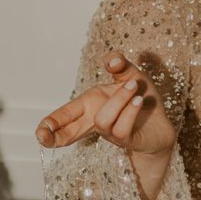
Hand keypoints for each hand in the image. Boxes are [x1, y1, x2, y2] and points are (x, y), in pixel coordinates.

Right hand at [35, 51, 176, 199]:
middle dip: (54, 136)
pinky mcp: (126, 140)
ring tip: (134, 85)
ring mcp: (110, 133)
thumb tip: (111, 59)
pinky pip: (122, 127)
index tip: (39, 133)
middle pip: (68, 133)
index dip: (49, 125)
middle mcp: (95, 121)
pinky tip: (139, 100)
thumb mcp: (130, 76)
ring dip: (119, 99)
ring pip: (103, 120)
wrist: (162, 124)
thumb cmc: (141, 100)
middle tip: (42, 138)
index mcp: (89, 107)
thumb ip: (119, 66)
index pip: (64, 116)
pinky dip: (131, 110)